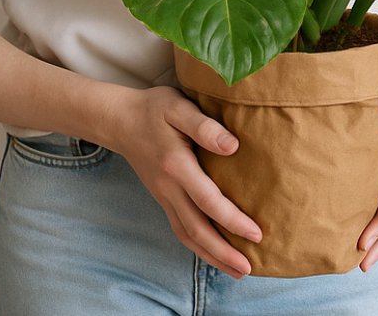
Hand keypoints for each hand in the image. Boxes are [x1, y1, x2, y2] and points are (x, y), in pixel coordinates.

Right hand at [105, 85, 260, 278]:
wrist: (120, 120)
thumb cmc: (155, 109)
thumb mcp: (179, 107)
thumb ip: (205, 126)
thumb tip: (232, 146)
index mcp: (176, 165)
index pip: (209, 200)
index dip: (233, 220)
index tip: (257, 233)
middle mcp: (169, 188)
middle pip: (197, 229)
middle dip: (223, 252)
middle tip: (248, 268)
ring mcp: (163, 196)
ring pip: (188, 234)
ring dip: (211, 256)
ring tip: (236, 270)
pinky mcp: (162, 198)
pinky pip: (180, 228)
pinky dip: (197, 245)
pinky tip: (212, 252)